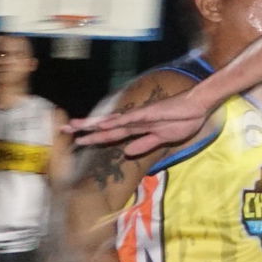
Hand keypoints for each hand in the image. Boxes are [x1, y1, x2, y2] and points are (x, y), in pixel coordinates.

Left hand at [68, 90, 210, 159]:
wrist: (198, 108)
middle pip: (105, 126)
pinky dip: (116, 122)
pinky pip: (129, 119)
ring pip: (112, 121)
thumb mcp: (161, 139)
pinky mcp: (149, 114)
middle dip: (85, 129)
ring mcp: (140, 116)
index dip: (94, 136)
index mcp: (136, 128)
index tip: (78, 139)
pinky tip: (103, 124)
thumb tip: (126, 153)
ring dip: (94, 124)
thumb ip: (144, 145)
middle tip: (64, 131)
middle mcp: (133, 121)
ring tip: (75, 127)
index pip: (111, 133)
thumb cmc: (182, 121)